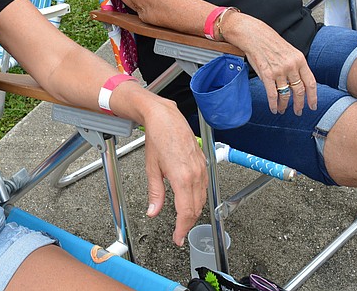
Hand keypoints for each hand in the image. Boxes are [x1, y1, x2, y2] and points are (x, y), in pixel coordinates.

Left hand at [139, 98, 207, 245]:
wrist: (166, 117)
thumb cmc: (158, 138)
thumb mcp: (152, 168)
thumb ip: (155, 193)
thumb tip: (153, 211)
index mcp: (182, 178)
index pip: (186, 212)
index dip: (182, 229)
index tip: (177, 238)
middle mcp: (195, 174)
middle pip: (196, 208)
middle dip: (188, 223)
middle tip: (178, 232)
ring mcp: (201, 168)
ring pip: (202, 198)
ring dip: (194, 211)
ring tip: (183, 219)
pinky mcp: (203, 162)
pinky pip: (204, 186)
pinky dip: (198, 198)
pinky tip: (190, 199)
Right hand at [220, 11, 316, 115]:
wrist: (254, 35)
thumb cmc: (270, 42)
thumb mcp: (289, 51)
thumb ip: (296, 66)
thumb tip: (299, 82)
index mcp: (300, 60)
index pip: (311, 83)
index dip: (313, 97)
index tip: (313, 106)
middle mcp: (291, 66)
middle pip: (299, 91)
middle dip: (299, 104)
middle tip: (298, 111)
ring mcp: (279, 71)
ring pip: (285, 94)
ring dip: (284, 105)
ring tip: (283, 110)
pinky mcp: (266, 74)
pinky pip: (272, 94)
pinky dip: (273, 104)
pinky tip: (273, 108)